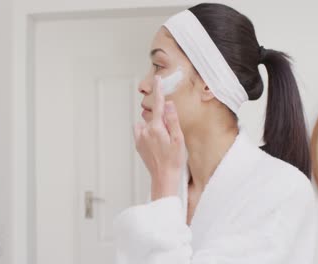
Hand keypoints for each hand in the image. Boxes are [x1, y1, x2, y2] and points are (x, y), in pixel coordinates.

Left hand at [134, 76, 185, 200]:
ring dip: (155, 126)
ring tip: (165, 141)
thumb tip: (169, 104)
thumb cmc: (174, 161)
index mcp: (157, 128)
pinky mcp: (138, 144)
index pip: (158, 105)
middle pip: (155, 116)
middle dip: (163, 119)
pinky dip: (149, 132)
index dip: (158, 91)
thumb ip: (173, 120)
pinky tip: (157, 143)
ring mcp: (140, 138)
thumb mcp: (179, 139)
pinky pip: (143, 131)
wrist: (163, 178)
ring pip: (148, 123)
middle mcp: (145, 131)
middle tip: (172, 134)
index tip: (157, 79)